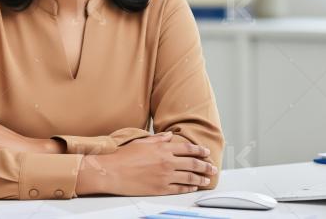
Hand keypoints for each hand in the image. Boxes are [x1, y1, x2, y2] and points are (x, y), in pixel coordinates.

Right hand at [76, 137, 217, 195]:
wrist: (112, 172)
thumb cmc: (124, 156)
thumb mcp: (142, 142)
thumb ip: (158, 139)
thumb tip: (169, 136)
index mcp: (163, 148)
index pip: (188, 148)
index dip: (199, 150)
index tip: (206, 153)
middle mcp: (167, 162)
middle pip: (193, 163)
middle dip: (205, 166)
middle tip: (213, 168)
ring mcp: (165, 176)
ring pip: (189, 177)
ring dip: (201, 178)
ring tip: (207, 179)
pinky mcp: (160, 189)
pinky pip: (179, 189)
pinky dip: (189, 188)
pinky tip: (193, 187)